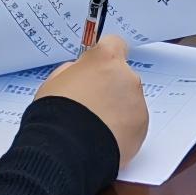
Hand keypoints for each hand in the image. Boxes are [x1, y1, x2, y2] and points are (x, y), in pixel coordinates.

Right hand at [37, 33, 150, 163]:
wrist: (66, 150)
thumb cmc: (56, 114)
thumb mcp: (54, 82)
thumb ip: (72, 71)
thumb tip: (79, 72)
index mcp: (105, 59)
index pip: (114, 44)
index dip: (104, 57)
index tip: (97, 67)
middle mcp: (126, 76)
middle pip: (122, 75)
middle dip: (110, 86)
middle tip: (91, 105)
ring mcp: (137, 102)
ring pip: (129, 99)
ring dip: (117, 108)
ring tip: (95, 126)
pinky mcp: (142, 127)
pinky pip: (134, 122)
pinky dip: (123, 128)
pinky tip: (103, 138)